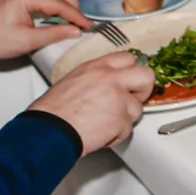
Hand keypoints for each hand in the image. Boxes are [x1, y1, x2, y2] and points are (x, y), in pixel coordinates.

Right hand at [28, 53, 155, 153]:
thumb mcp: (73, 81)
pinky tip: (100, 133)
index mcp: (97, 67)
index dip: (132, 72)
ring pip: (137, 109)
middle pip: (147, 76)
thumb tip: (111, 83)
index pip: (128, 58)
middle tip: (132, 100)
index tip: (131, 81)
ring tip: (105, 123)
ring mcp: (118, 98)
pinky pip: (127, 130)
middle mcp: (110, 79)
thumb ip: (96, 78)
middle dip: (143, 90)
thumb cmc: (53, 111)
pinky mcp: (120, 119)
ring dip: (124, 119)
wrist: (48, 130)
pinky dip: (115, 136)